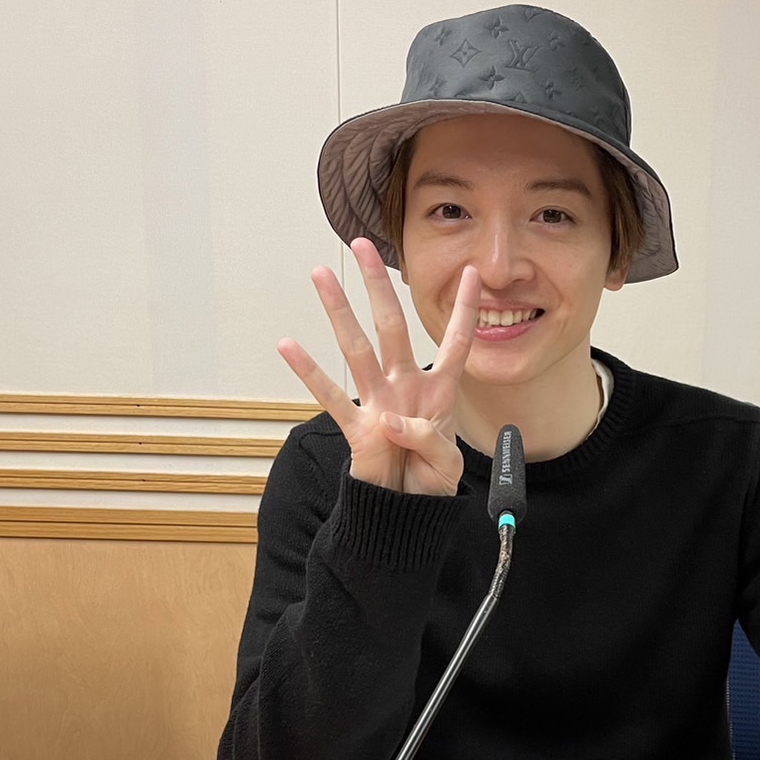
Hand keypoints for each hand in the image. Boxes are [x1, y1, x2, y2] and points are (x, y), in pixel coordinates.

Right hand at [277, 238, 480, 494]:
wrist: (406, 512)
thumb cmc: (430, 482)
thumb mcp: (447, 464)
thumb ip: (428, 441)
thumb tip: (391, 420)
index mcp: (438, 392)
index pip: (455, 343)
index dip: (464, 311)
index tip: (470, 274)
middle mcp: (404, 386)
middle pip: (391, 326)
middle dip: (378, 286)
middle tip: (364, 246)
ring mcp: (377, 402)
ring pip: (356, 349)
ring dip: (338, 312)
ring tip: (320, 276)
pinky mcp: (356, 427)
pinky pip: (330, 397)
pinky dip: (309, 373)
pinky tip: (288, 346)